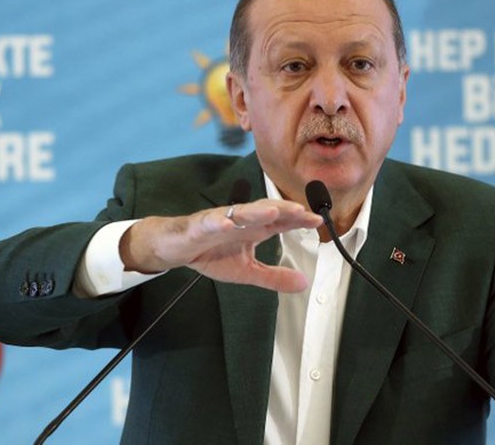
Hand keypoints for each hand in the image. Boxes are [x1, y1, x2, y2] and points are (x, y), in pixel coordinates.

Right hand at [119, 200, 322, 292]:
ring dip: (256, 211)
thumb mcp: (247, 271)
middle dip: (283, 210)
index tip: (318, 221)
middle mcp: (240, 221)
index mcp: (254, 229)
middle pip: (265, 212)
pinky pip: (209, 222)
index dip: (299, 220)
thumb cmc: (211, 253)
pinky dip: (218, 222)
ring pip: (240, 212)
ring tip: (272, 212)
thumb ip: (274, 276)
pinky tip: (227, 224)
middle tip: (302, 212)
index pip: (280, 221)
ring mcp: (220, 221)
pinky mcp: (199, 226)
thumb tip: (304, 283)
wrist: (176, 248)